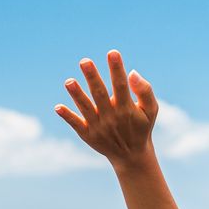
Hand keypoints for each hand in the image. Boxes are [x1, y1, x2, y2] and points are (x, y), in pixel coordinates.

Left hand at [54, 50, 159, 167]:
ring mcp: (98, 126)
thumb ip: (145, 91)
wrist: (131, 155)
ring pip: (86, 108)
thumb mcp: (151, 110)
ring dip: (77, 95)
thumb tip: (132, 72)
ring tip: (68, 81)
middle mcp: (111, 116)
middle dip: (92, 77)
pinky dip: (67, 116)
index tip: (112, 53)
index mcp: (127, 108)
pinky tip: (58, 107)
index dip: (116, 69)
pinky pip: (76, 124)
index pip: (121, 85)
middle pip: (100, 94)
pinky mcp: (88, 134)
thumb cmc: (141, 127)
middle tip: (84, 61)